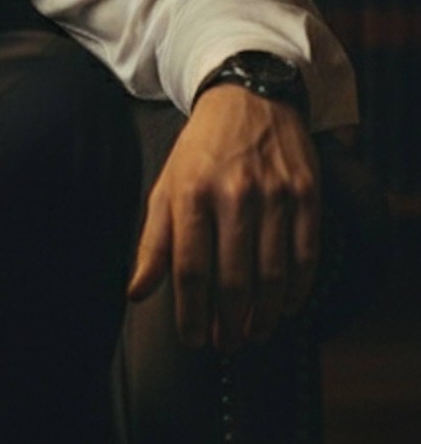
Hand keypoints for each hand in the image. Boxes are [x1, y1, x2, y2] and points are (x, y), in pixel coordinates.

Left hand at [126, 82, 320, 351]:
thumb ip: (153, 242)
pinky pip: (306, 254)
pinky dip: (297, 289)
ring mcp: (275, 194)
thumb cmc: (201, 152)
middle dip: (228, 322)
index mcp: (191, 194)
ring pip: (272, 273)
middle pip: (232, 278)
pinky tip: (286, 307)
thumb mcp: (166, 187)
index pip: (189, 269)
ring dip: (264, 314)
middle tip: (226, 345)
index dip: (191, 313)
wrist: (249, 98)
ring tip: (254, 334)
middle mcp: (233, 195)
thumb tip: (136, 292)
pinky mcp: (307, 193)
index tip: (193, 340)